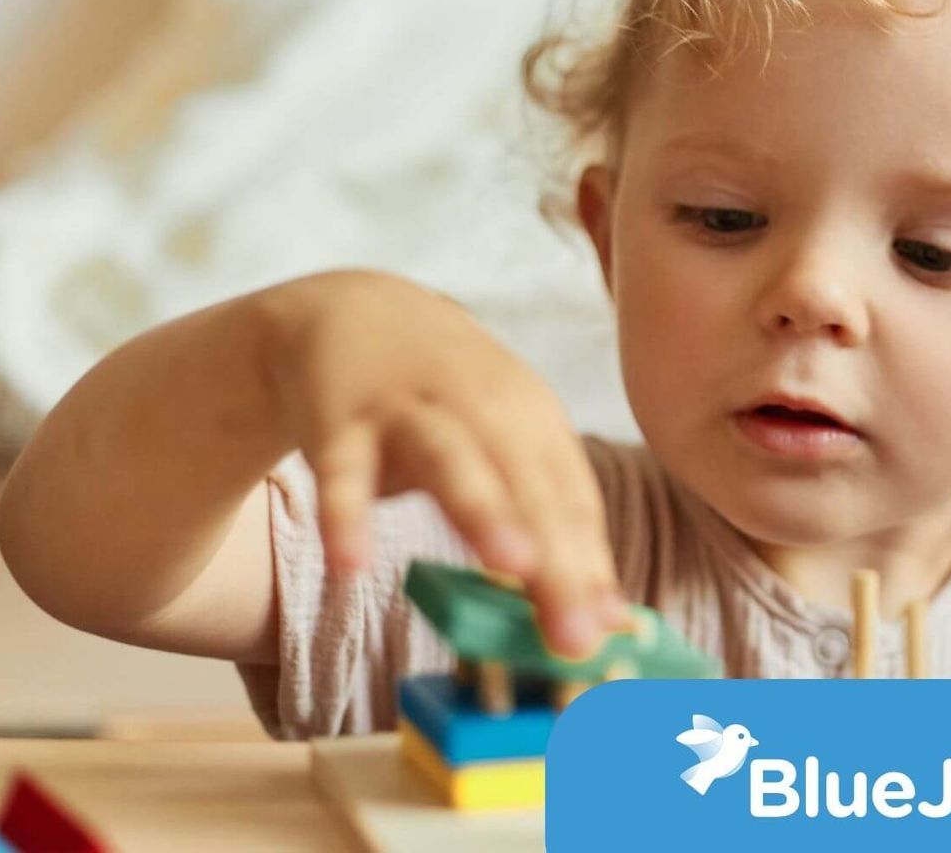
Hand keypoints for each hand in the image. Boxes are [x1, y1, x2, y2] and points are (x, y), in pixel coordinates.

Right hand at [257, 270, 631, 657]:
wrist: (352, 315)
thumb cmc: (448, 406)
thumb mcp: (507, 448)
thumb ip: (551, 529)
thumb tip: (609, 620)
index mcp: (535, 422)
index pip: (571, 500)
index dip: (591, 565)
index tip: (610, 633)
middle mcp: (484, 409)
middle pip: (528, 488)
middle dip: (556, 561)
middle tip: (577, 635)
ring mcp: (411, 409)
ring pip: (453, 459)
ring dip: (485, 510)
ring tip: (511, 568)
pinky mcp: (340, 418)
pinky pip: (342, 472)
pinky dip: (345, 515)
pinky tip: (351, 567)